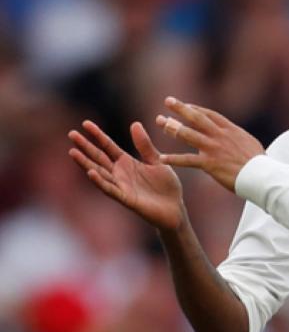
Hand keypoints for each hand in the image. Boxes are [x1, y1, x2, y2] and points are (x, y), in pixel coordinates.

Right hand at [69, 120, 185, 230]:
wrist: (175, 208)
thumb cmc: (166, 186)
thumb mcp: (157, 161)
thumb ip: (145, 145)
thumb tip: (135, 123)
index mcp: (126, 162)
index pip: (108, 146)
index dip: (97, 135)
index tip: (85, 123)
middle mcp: (120, 173)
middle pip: (99, 157)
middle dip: (85, 146)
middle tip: (71, 134)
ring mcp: (121, 186)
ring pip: (99, 173)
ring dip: (86, 163)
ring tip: (73, 152)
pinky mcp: (126, 199)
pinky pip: (111, 189)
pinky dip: (100, 181)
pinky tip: (91, 172)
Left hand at [155, 97, 263, 191]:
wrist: (262, 174)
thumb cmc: (260, 163)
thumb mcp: (250, 144)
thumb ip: (238, 139)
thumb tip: (235, 139)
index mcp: (230, 130)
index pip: (209, 114)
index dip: (196, 108)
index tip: (186, 105)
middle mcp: (220, 135)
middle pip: (196, 117)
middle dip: (181, 108)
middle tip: (168, 101)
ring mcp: (213, 148)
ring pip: (188, 134)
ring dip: (172, 127)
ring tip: (160, 122)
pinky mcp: (209, 163)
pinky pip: (187, 160)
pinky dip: (173, 159)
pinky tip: (161, 158)